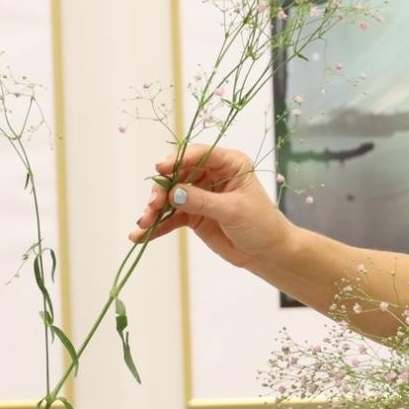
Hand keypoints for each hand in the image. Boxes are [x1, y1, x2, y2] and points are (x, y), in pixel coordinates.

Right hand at [130, 145, 294, 269]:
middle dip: (162, 189)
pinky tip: (141, 235)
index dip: (177, 160)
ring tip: (144, 223)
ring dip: (155, 209)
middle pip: (178, 174)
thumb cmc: (261, 225)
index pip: (199, 155)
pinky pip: (171, 217)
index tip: (160, 168)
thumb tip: (173, 192)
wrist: (267, 253)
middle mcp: (211, 175)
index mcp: (228, 164)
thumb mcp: (233, 211)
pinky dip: (157, 225)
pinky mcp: (193, 215)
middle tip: (152, 205)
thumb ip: (202, 201)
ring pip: (171, 196)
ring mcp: (200, 195)